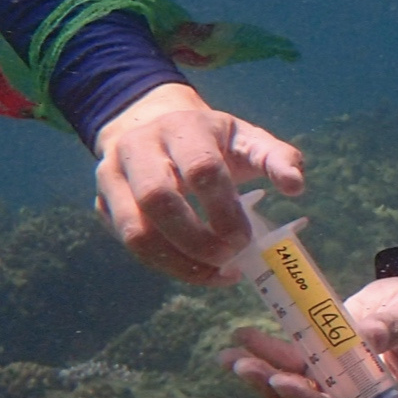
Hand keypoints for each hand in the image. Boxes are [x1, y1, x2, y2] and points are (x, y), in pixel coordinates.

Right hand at [91, 84, 307, 283]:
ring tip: (214, 273)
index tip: (245, 239)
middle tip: (229, 258)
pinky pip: (127, 245)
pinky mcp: (102, 203)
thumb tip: (295, 186)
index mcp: (181, 127)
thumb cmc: (210, 141)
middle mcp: (138, 147)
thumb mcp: (246, 139)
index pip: (200, 169)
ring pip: (134, 230)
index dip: (224, 211)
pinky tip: (196, 270)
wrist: (150, 124)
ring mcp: (112, 175)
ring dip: (177, 262)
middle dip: (197, 240)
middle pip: (157, 199)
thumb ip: (277, 158)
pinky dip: (164, 265)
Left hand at [225, 260, 397, 397]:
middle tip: (240, 365)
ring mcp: (338, 378)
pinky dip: (269, 350)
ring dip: (262, 367)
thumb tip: (365, 336)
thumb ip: (388, 330)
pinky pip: (294, 358)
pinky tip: (242, 340)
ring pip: (294, 379)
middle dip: (272, 382)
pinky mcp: (326, 357)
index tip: (280, 382)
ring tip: (229, 354)